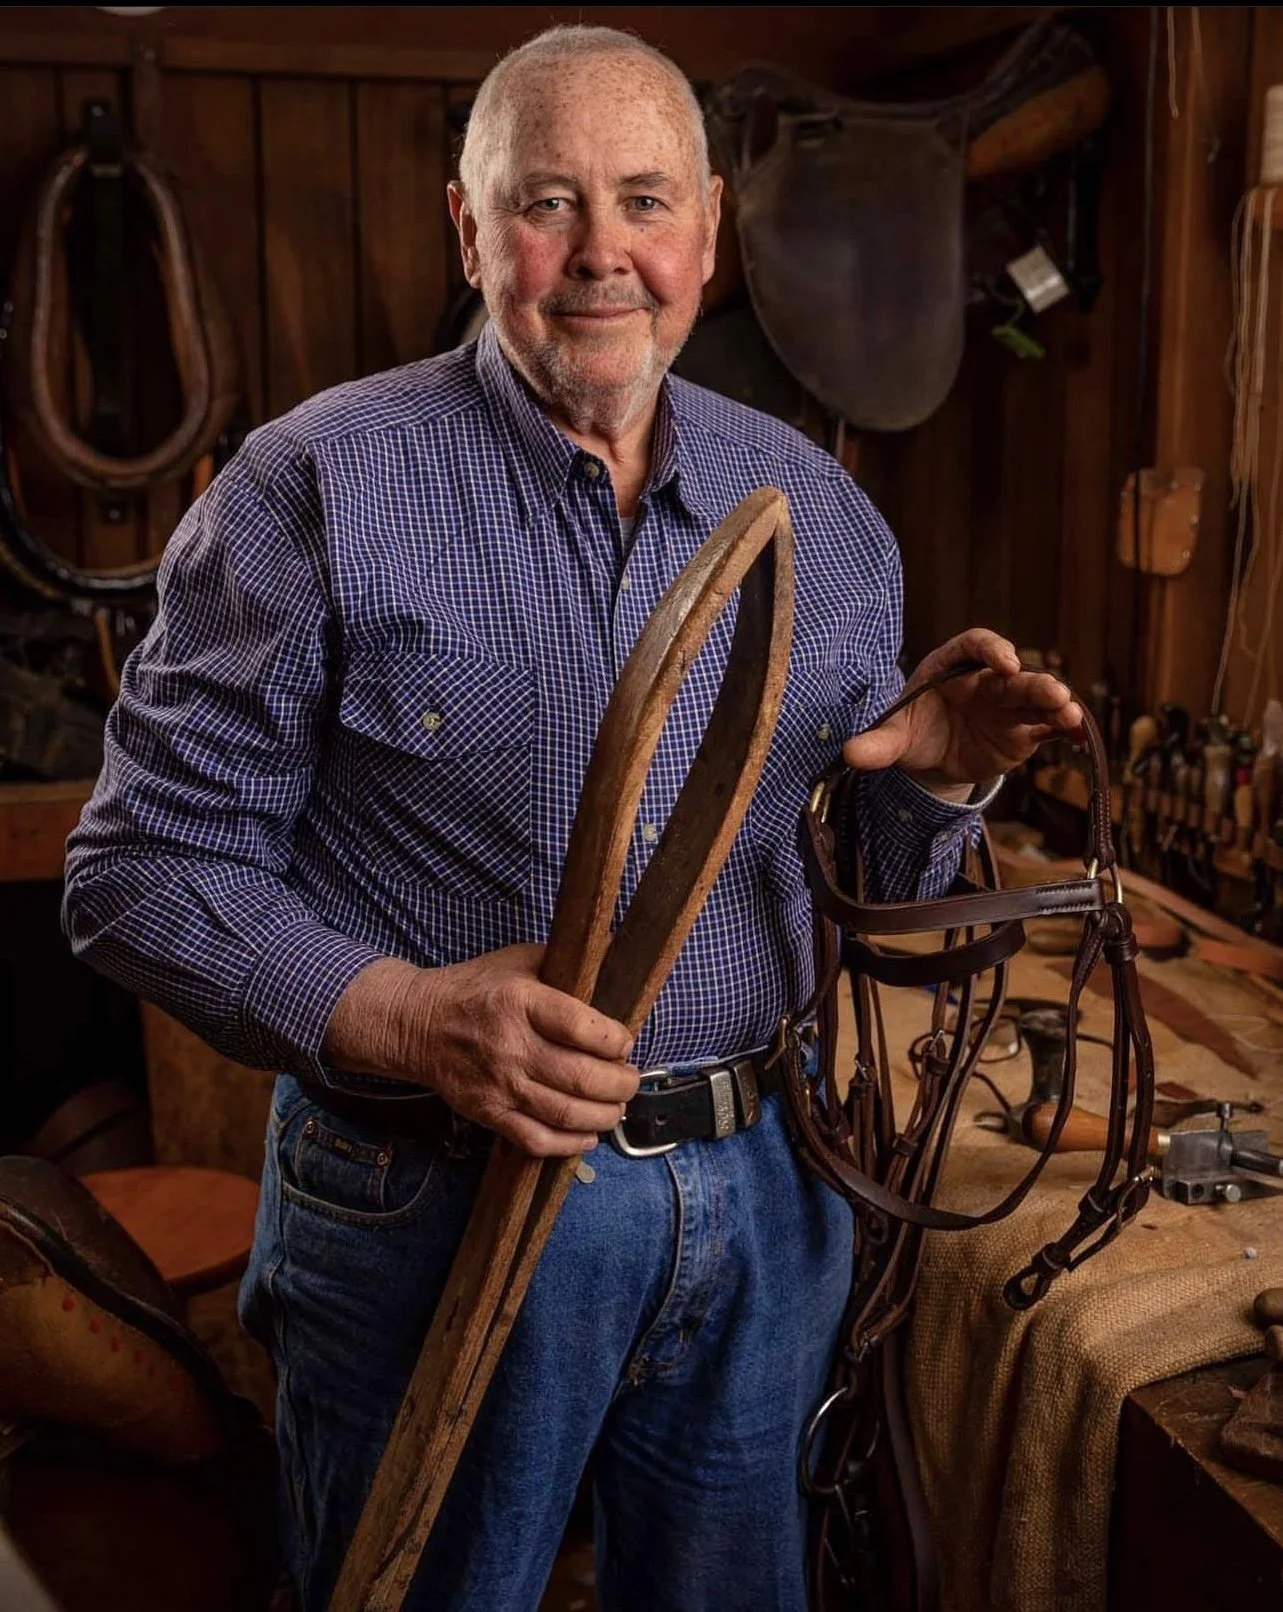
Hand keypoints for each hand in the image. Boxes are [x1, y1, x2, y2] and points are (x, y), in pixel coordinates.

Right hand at [324, 945, 638, 1156]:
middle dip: (620, 1084)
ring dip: (603, 1115)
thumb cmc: (476, 988)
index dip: (614, 1040)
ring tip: (616, 1108)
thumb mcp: (518, 960)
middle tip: (630, 1081)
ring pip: (564, 1113)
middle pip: (581, 1076)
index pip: (581, 1027)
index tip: (624, 1042)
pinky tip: (588, 1135)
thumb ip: (564, 961)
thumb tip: (619, 953)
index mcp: (520, 1001)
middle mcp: (510, 1045)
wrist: (417, 1025)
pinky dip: (569, 1145)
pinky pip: (536, 1139)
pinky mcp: (488, 1113)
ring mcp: (498, 1084)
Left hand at [841, 629, 1081, 788]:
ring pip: (1035, 699)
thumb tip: (850, 753)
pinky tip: (1078, 734)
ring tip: (1069, 713)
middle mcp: (986, 680)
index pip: (974, 646)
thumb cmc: (913, 732)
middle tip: (1053, 692)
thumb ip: (877, 743)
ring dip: (1055, 704)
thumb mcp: (894, 737)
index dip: (991, 649)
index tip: (1003, 661)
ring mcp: (1008, 705)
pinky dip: (1063, 729)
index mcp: (953, 666)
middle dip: (1033, 682)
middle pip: (1013, 675)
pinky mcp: (1023, 731)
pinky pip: (1046, 727)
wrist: (932, 759)